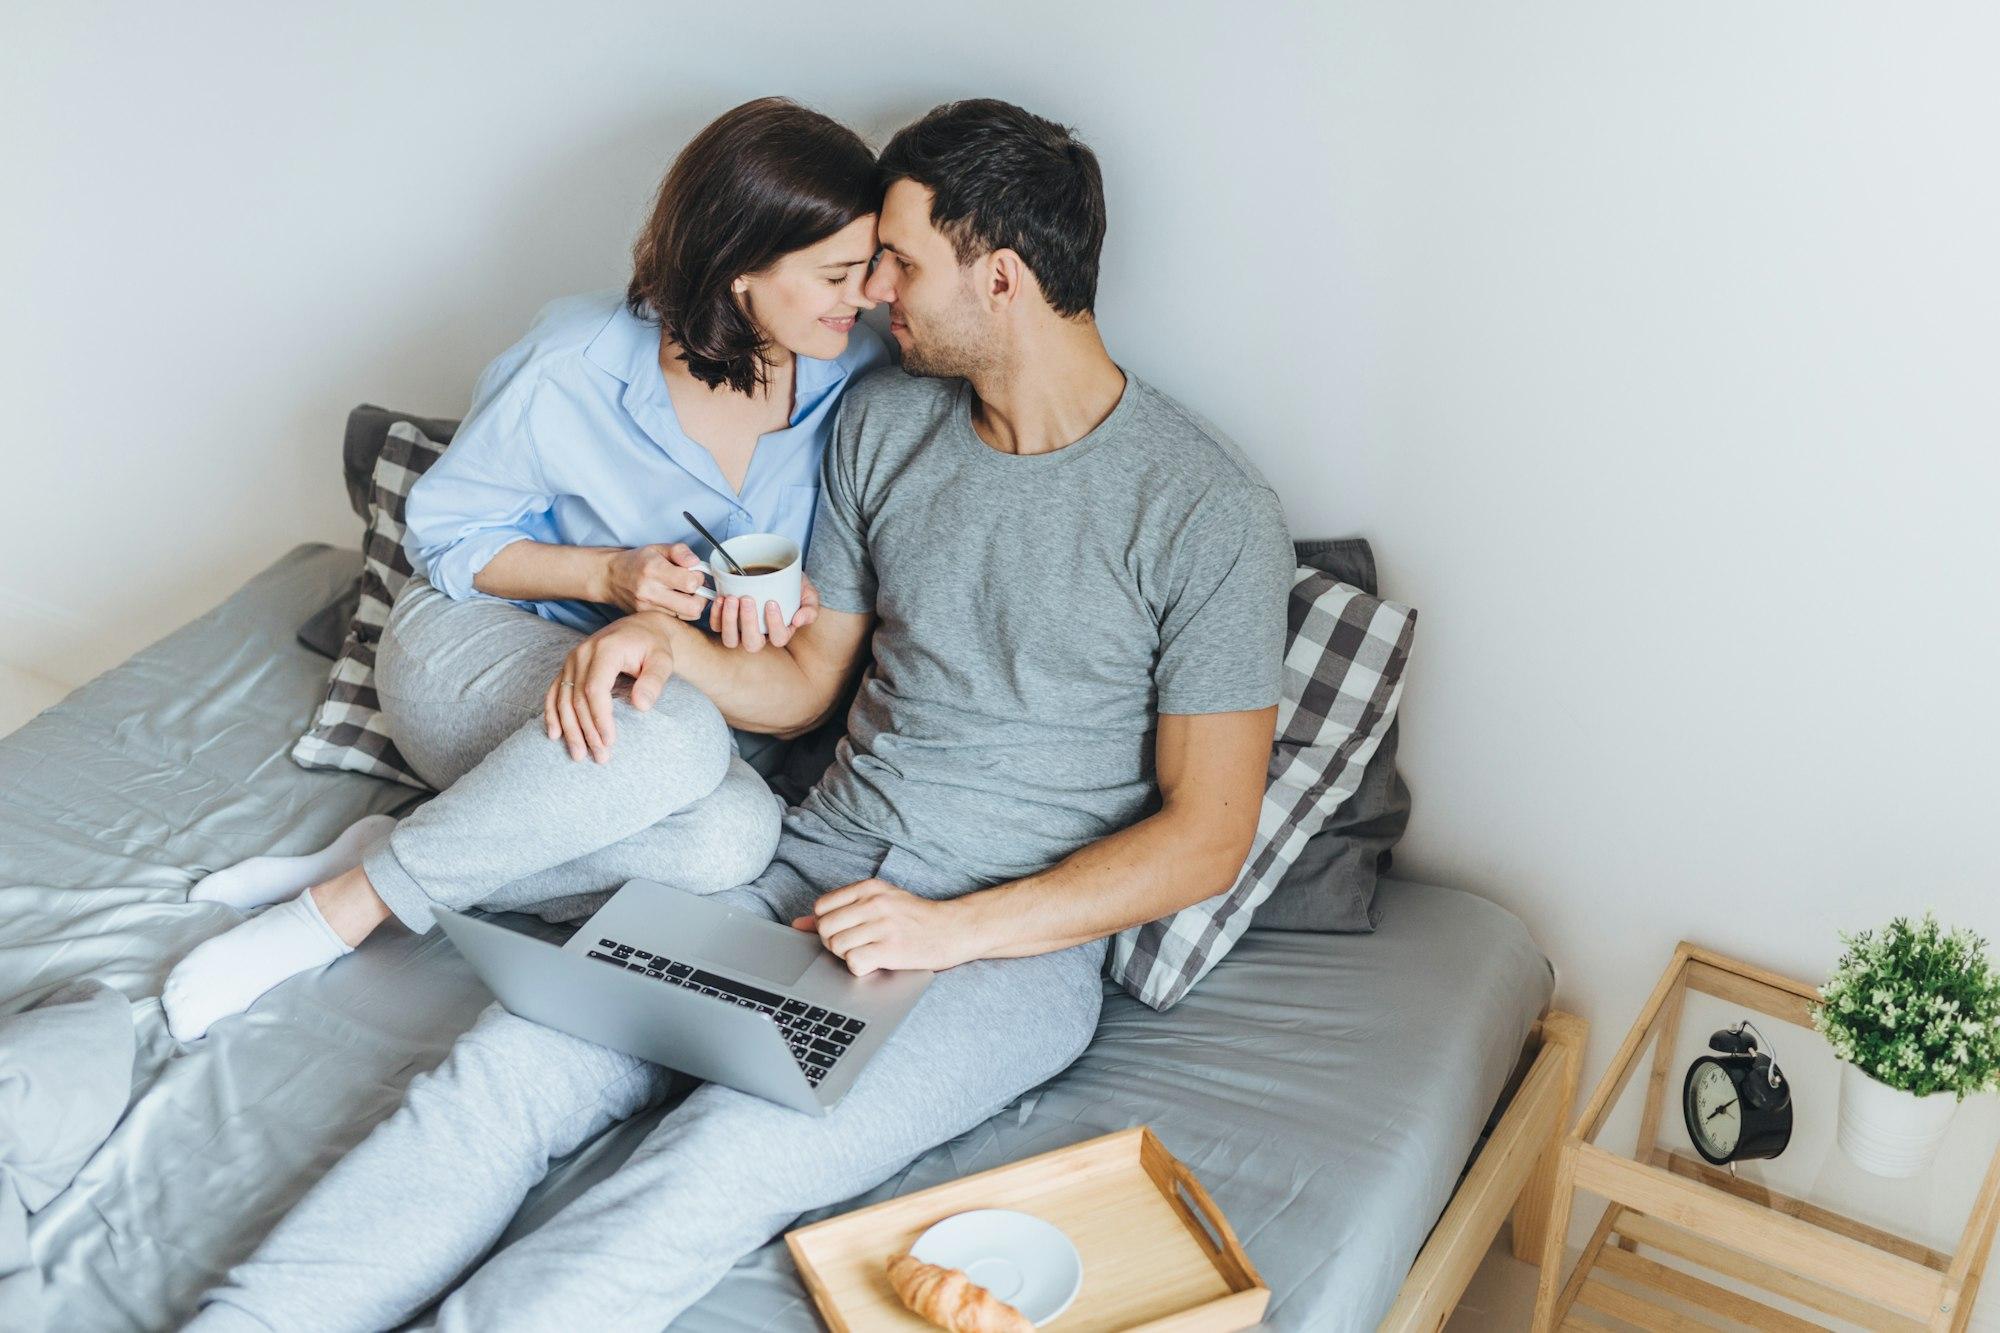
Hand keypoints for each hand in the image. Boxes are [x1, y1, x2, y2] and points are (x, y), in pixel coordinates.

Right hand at [543, 614, 676, 762]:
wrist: (640, 628)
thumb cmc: (653, 646)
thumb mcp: (663, 660)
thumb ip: (654, 681)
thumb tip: (642, 706)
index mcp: (605, 649)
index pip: (595, 690)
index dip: (600, 718)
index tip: (610, 741)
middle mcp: (582, 653)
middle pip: (578, 699)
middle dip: (587, 731)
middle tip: (600, 757)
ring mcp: (571, 660)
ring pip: (563, 700)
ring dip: (570, 730)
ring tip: (579, 755)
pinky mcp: (567, 667)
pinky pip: (554, 693)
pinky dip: (552, 714)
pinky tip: (555, 735)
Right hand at [602, 543, 709, 618]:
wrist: (610, 577)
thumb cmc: (638, 561)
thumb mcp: (658, 548)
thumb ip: (680, 552)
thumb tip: (696, 563)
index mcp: (654, 570)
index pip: (691, 583)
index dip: (698, 578)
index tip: (694, 573)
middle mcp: (650, 592)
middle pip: (693, 607)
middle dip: (700, 597)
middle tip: (695, 589)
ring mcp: (648, 608)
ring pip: (687, 616)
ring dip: (691, 605)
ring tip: (684, 594)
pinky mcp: (647, 617)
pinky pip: (675, 619)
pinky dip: (680, 611)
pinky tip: (674, 601)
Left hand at [709, 571, 820, 651]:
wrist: (774, 575)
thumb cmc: (792, 586)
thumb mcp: (808, 593)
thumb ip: (810, 608)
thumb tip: (799, 620)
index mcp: (780, 632)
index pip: (779, 638)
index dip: (775, 624)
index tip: (771, 602)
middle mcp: (759, 635)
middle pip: (752, 644)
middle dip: (748, 623)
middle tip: (747, 599)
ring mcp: (741, 631)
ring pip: (731, 640)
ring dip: (729, 621)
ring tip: (731, 599)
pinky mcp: (725, 622)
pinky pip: (716, 627)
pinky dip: (716, 615)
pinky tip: (721, 598)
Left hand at [789, 878, 976, 975]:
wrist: (953, 929)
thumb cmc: (914, 918)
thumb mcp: (878, 903)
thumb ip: (838, 910)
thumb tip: (797, 924)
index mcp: (869, 888)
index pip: (822, 906)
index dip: (826, 924)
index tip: (844, 930)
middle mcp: (875, 903)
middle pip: (825, 928)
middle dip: (833, 943)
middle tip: (854, 946)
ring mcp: (884, 926)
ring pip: (837, 947)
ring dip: (847, 956)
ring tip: (866, 953)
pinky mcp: (892, 949)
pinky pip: (854, 963)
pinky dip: (860, 968)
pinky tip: (875, 963)